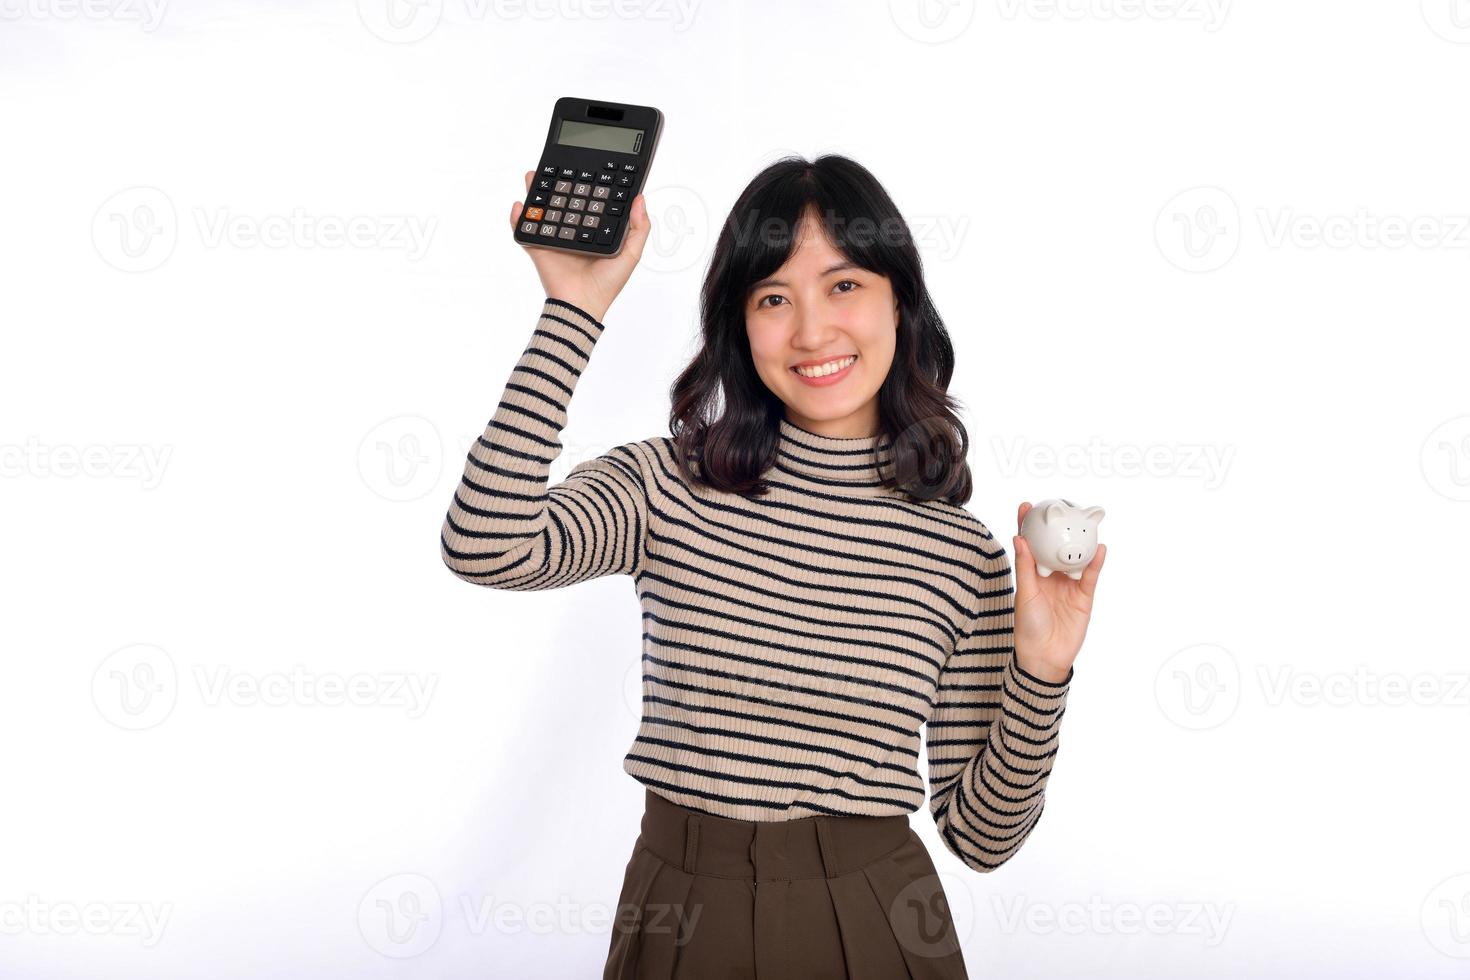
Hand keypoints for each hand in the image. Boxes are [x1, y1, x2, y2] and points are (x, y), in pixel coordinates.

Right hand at [510, 170, 651, 321]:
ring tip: (533, 176)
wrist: (583, 305)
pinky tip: (518, 205)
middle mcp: (573, 231)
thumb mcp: (631, 254)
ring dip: (535, 193)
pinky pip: (524, 231)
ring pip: (542, 210)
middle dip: (556, 183)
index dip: (587, 185)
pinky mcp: (538, 248)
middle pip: (562, 201)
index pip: (589, 202)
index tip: (588, 166)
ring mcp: (554, 238)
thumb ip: (640, 228)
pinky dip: (518, 218)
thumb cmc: (608, 284)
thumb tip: (640, 198)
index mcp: (593, 230)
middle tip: (554, 166)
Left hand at [1011, 501, 1105, 684]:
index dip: (1028, 526)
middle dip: (1057, 527)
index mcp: (1032, 575)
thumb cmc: (1028, 627)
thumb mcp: (1024, 594)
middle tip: (1059, 506)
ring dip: (1078, 540)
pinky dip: (1095, 562)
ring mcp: (1068, 584)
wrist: (1045, 656)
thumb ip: (1025, 567)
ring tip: (1083, 519)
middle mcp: (1051, 576)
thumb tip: (1019, 538)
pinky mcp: (1084, 596)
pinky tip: (1099, 548)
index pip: (1029, 545)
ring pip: (1075, 557)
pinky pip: (1091, 575)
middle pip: (1054, 546)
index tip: (1026, 505)